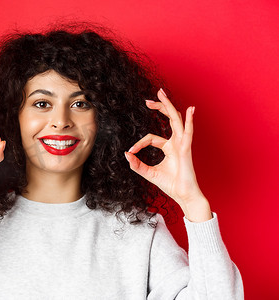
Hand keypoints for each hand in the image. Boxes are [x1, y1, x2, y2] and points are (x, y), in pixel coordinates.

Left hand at [124, 89, 211, 220]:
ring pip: (176, 120)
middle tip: (148, 100)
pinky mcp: (186, 149)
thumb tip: (126, 154)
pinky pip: (188, 132)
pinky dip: (189, 120)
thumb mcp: (148, 173)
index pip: (151, 137)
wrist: (183, 195)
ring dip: (168, 106)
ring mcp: (182, 144)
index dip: (139, 143)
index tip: (131, 151)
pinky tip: (190, 109)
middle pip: (168, 119)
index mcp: (169, 147)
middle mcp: (176, 142)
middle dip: (159, 107)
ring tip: (161, 93)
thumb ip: (137, 164)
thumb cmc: (170, 184)